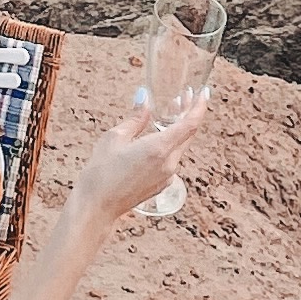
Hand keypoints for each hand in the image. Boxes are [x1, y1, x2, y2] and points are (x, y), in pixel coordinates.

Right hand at [67, 90, 207, 236]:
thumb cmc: (101, 173)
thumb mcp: (115, 137)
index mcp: (159, 148)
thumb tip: (144, 99)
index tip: (203, 92)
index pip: (191, 123)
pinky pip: (172, 160)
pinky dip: (170, 146)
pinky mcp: (162, 185)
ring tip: (169, 114)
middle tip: (184, 97)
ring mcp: (167, 176)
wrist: (97, 206)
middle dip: (188, 114)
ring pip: (180, 147)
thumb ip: (136, 118)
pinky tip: (157, 139)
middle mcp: (169, 163)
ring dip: (178, 130)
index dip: (200, 106)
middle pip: (188, 134)